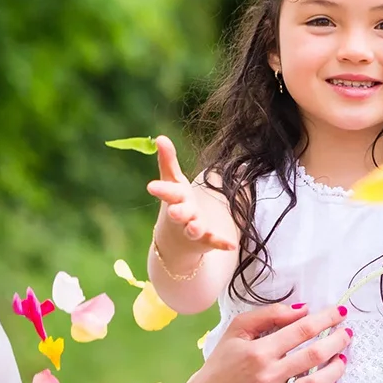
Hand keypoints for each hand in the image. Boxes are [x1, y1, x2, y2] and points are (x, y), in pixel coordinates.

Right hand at [148, 136, 237, 259]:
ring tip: (196, 227)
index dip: (160, 190)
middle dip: (178, 212)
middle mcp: (183, 215)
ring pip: (193, 229)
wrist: (175, 241)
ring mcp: (192, 229)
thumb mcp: (172, 182)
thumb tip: (160, 137)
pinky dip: (221, 243)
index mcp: (175, 198)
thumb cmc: (176, 202)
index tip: (151, 187)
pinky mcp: (205, 241)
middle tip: (175, 212)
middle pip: (180, 213)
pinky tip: (231, 245)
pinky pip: (213, 241)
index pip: (167, 192)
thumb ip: (168, 161)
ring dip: (195, 228)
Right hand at [183, 302, 349, 382]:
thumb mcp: (237, 331)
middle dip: (336, 340)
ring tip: (342, 357)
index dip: (324, 319)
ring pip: (317, 382)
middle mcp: (269, 375)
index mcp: (258, 351)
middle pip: (314, 354)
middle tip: (347, 332)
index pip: (301, 330)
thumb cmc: (222, 363)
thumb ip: (268, 315)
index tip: (339, 313)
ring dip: (336, 368)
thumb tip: (302, 310)